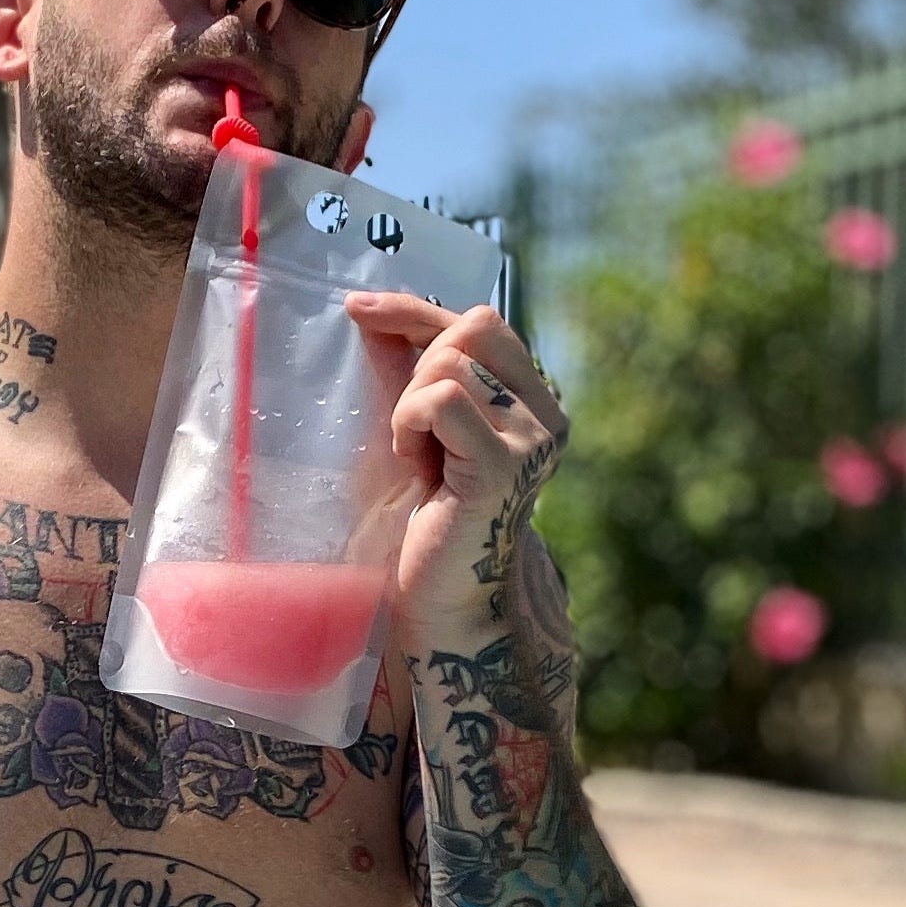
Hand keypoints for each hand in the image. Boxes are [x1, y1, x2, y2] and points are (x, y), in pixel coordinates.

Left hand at [344, 292, 568, 641]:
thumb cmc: (424, 515)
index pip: (482, 322)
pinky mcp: (501, 467)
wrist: (439, 597)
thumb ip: (408, 369)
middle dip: (418, 365)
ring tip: (415, 454)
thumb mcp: (419, 426)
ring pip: (452, 362)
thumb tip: (368, 309)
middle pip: (471, 330)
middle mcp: (546, 416)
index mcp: (534, 401)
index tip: (360, 310)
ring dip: (409, 403)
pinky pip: (440, 400)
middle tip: (409, 428)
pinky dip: (409, 422)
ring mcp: (531, 441)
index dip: (417, 311)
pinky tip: (414, 464)